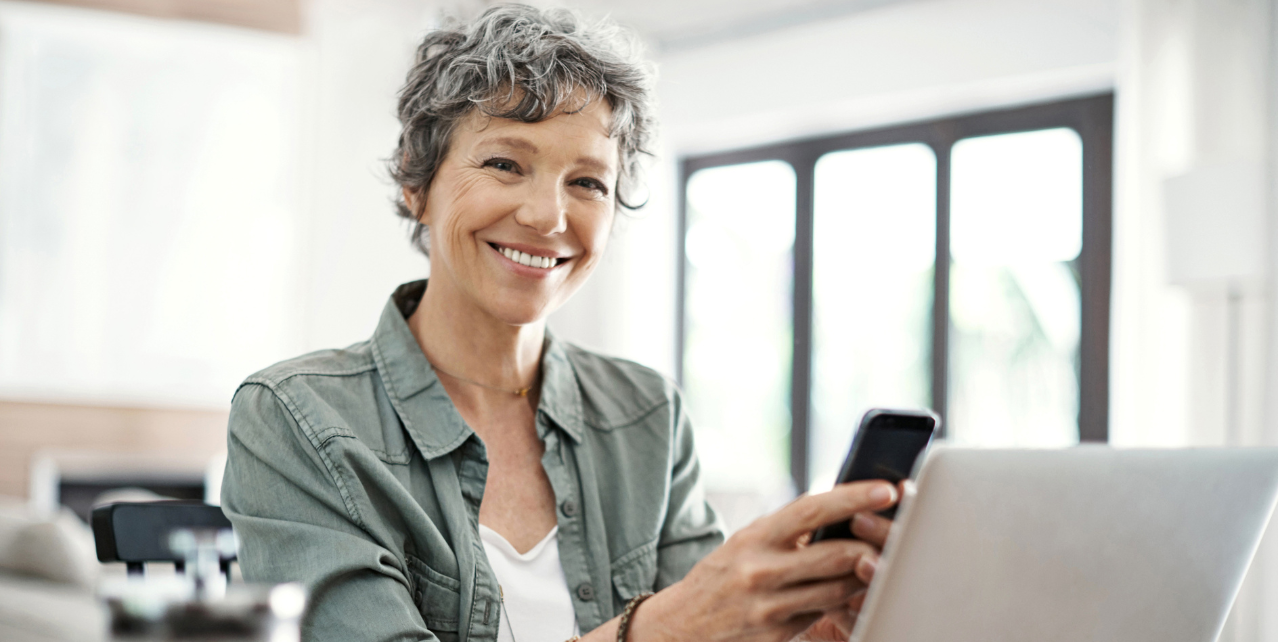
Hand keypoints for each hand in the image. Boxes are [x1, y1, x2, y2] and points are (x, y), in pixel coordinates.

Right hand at [629, 481, 898, 641]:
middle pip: (836, 555)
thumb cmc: (721, 578)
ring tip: (880, 562)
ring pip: (839, 589)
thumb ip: (786, 533)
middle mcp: (761, 570)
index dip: (853, 498)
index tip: (885, 490)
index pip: (811, 510)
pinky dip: (845, 602)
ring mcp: (771, 607)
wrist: (679, 628)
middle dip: (874, 545)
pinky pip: (825, 614)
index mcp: (754, 537)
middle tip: (899, 535)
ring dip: (865, 577)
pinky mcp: (779, 635)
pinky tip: (855, 593)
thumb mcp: (744, 544)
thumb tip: (842, 514)